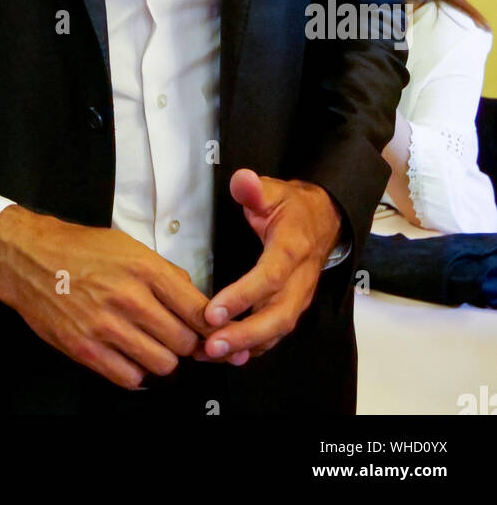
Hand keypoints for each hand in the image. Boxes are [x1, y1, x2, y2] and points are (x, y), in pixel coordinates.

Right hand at [0, 205, 207, 389]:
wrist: (31, 259)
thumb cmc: (80, 250)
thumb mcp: (129, 246)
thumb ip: (165, 272)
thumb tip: (194, 300)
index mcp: (144, 268)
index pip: (198, 309)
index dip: (210, 326)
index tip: (210, 331)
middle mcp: (129, 298)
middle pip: (184, 342)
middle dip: (186, 344)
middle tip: (177, 338)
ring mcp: (107, 327)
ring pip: (163, 365)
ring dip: (163, 360)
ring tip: (153, 348)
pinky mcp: (87, 349)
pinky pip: (131, 379)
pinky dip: (137, 374)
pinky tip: (131, 358)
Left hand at [196, 168, 342, 367]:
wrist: (324, 221)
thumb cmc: (292, 207)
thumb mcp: (273, 190)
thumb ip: (254, 188)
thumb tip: (242, 180)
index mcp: (293, 248)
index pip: (270, 277)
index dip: (243, 296)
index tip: (213, 312)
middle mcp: (300, 279)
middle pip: (277, 316)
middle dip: (244, 335)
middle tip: (210, 345)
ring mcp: (299, 298)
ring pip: (277, 331)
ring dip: (245, 347)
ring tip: (210, 354)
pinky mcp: (292, 308)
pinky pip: (275, 334)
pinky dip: (252, 348)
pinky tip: (226, 355)